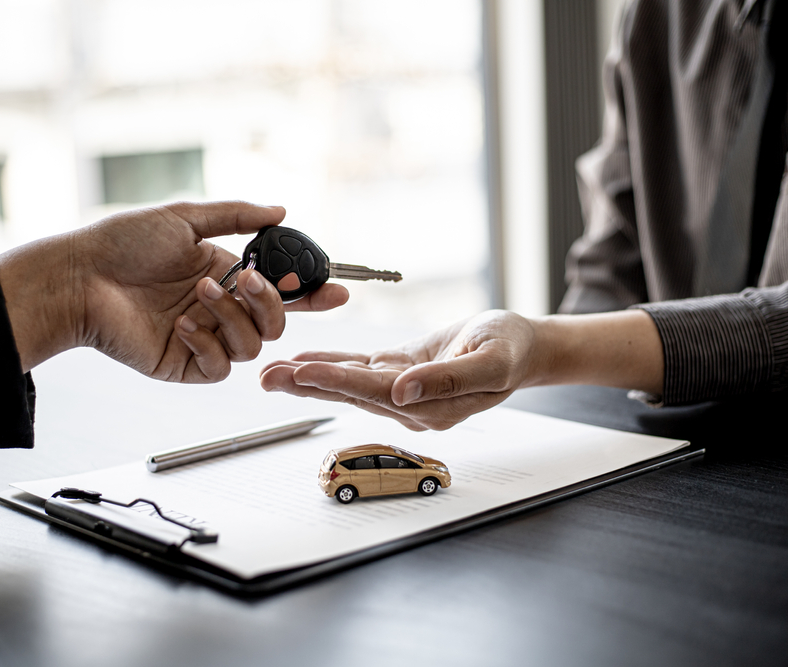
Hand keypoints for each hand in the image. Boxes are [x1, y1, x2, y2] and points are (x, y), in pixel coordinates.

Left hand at [0, 201, 348, 380]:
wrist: (79, 277)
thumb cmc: (122, 243)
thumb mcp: (185, 217)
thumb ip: (237, 216)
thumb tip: (281, 210)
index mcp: (226, 274)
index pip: (282, 289)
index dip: (312, 293)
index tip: (338, 289)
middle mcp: (220, 308)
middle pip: (276, 322)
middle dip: (271, 302)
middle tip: (248, 280)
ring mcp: (205, 338)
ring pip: (254, 346)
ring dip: (235, 318)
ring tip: (200, 293)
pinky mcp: (185, 364)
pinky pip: (222, 366)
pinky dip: (210, 344)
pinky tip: (185, 324)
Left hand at [260, 310, 538, 430]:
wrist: (523, 346)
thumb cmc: (512, 349)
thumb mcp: (490, 361)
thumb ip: (448, 380)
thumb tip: (404, 392)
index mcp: (431, 407)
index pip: (374, 392)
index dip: (336, 381)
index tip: (302, 373)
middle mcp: (410, 404)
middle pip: (350, 391)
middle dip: (306, 384)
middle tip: (265, 377)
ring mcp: (402, 390)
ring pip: (348, 381)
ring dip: (310, 376)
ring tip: (271, 371)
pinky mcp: (400, 370)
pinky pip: (360, 366)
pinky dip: (331, 362)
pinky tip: (302, 360)